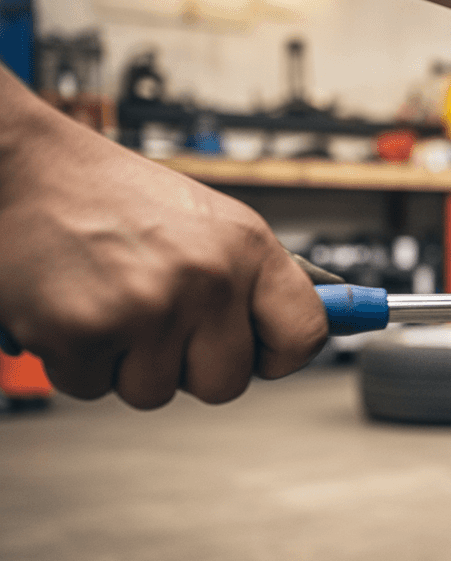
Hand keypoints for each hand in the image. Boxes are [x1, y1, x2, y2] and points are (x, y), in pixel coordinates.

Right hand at [0, 97, 326, 408]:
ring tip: (108, 300)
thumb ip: (253, 278)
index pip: (305, 333)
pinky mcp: (84, 332)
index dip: (279, 355)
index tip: (262, 353)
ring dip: (126, 363)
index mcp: (247, 247)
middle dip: (188, 365)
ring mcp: (147, 308)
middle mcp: (207, 277)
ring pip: (154, 392)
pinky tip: (72, 307)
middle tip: (155, 317)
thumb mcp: (208, 222)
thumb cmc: (112, 197)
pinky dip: (76, 360)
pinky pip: (93, 388)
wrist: (21, 168)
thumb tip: (312, 327)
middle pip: (226, 384)